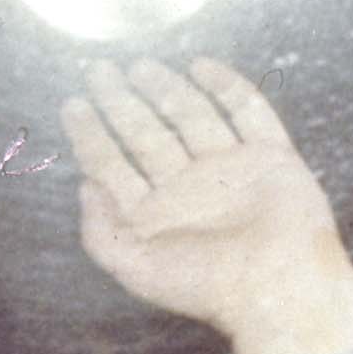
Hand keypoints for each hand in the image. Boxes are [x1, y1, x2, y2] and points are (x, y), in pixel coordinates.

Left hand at [63, 57, 352, 353]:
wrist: (279, 287)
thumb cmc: (207, 285)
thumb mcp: (133, 266)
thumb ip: (100, 230)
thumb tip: (85, 185)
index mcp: (157, 213)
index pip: (114, 164)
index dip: (91, 134)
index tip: (73, 104)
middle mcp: (191, 187)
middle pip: (148, 133)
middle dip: (122, 102)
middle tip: (99, 71)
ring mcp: (231, 169)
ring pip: (193, 117)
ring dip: (166, 90)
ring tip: (140, 66)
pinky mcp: (272, 158)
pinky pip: (250, 113)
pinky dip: (229, 88)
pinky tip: (201, 66)